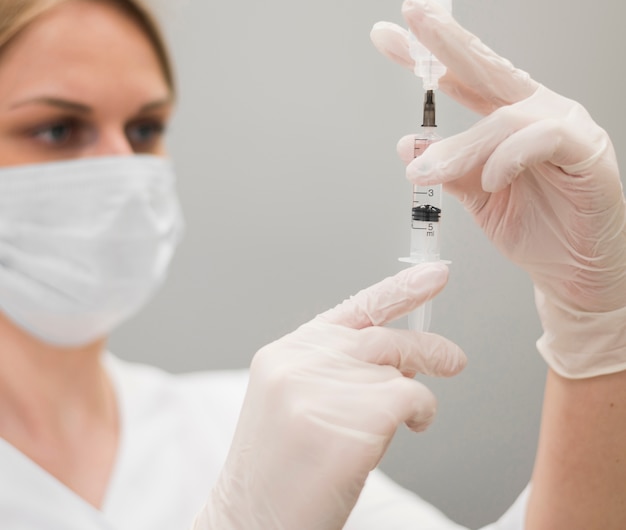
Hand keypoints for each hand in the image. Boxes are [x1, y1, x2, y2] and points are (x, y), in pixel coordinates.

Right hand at [194, 263, 465, 529]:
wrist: (252, 523)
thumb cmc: (279, 471)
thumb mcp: (297, 401)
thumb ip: (338, 370)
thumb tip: (400, 362)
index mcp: (288, 353)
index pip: (354, 307)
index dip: (400, 287)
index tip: (435, 273)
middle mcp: (300, 362)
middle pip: (384, 338)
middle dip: (428, 348)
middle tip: (453, 360)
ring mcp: (320, 391)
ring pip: (399, 374)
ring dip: (413, 400)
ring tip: (407, 424)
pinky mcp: (347, 424)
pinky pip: (410, 401)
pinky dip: (421, 416)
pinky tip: (405, 433)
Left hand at [371, 0, 625, 378]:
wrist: (574, 274)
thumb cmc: (535, 230)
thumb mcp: (476, 197)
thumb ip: (447, 169)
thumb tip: (407, 145)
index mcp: (508, 120)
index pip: (462, 78)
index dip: (426, 55)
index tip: (388, 34)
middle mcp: (536, 113)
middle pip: (487, 66)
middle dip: (447, 39)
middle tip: (414, 16)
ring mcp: (565, 128)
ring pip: (504, 115)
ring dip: (458, 145)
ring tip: (426, 173)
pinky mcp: (588, 153)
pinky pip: (543, 138)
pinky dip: (507, 157)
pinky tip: (491, 179)